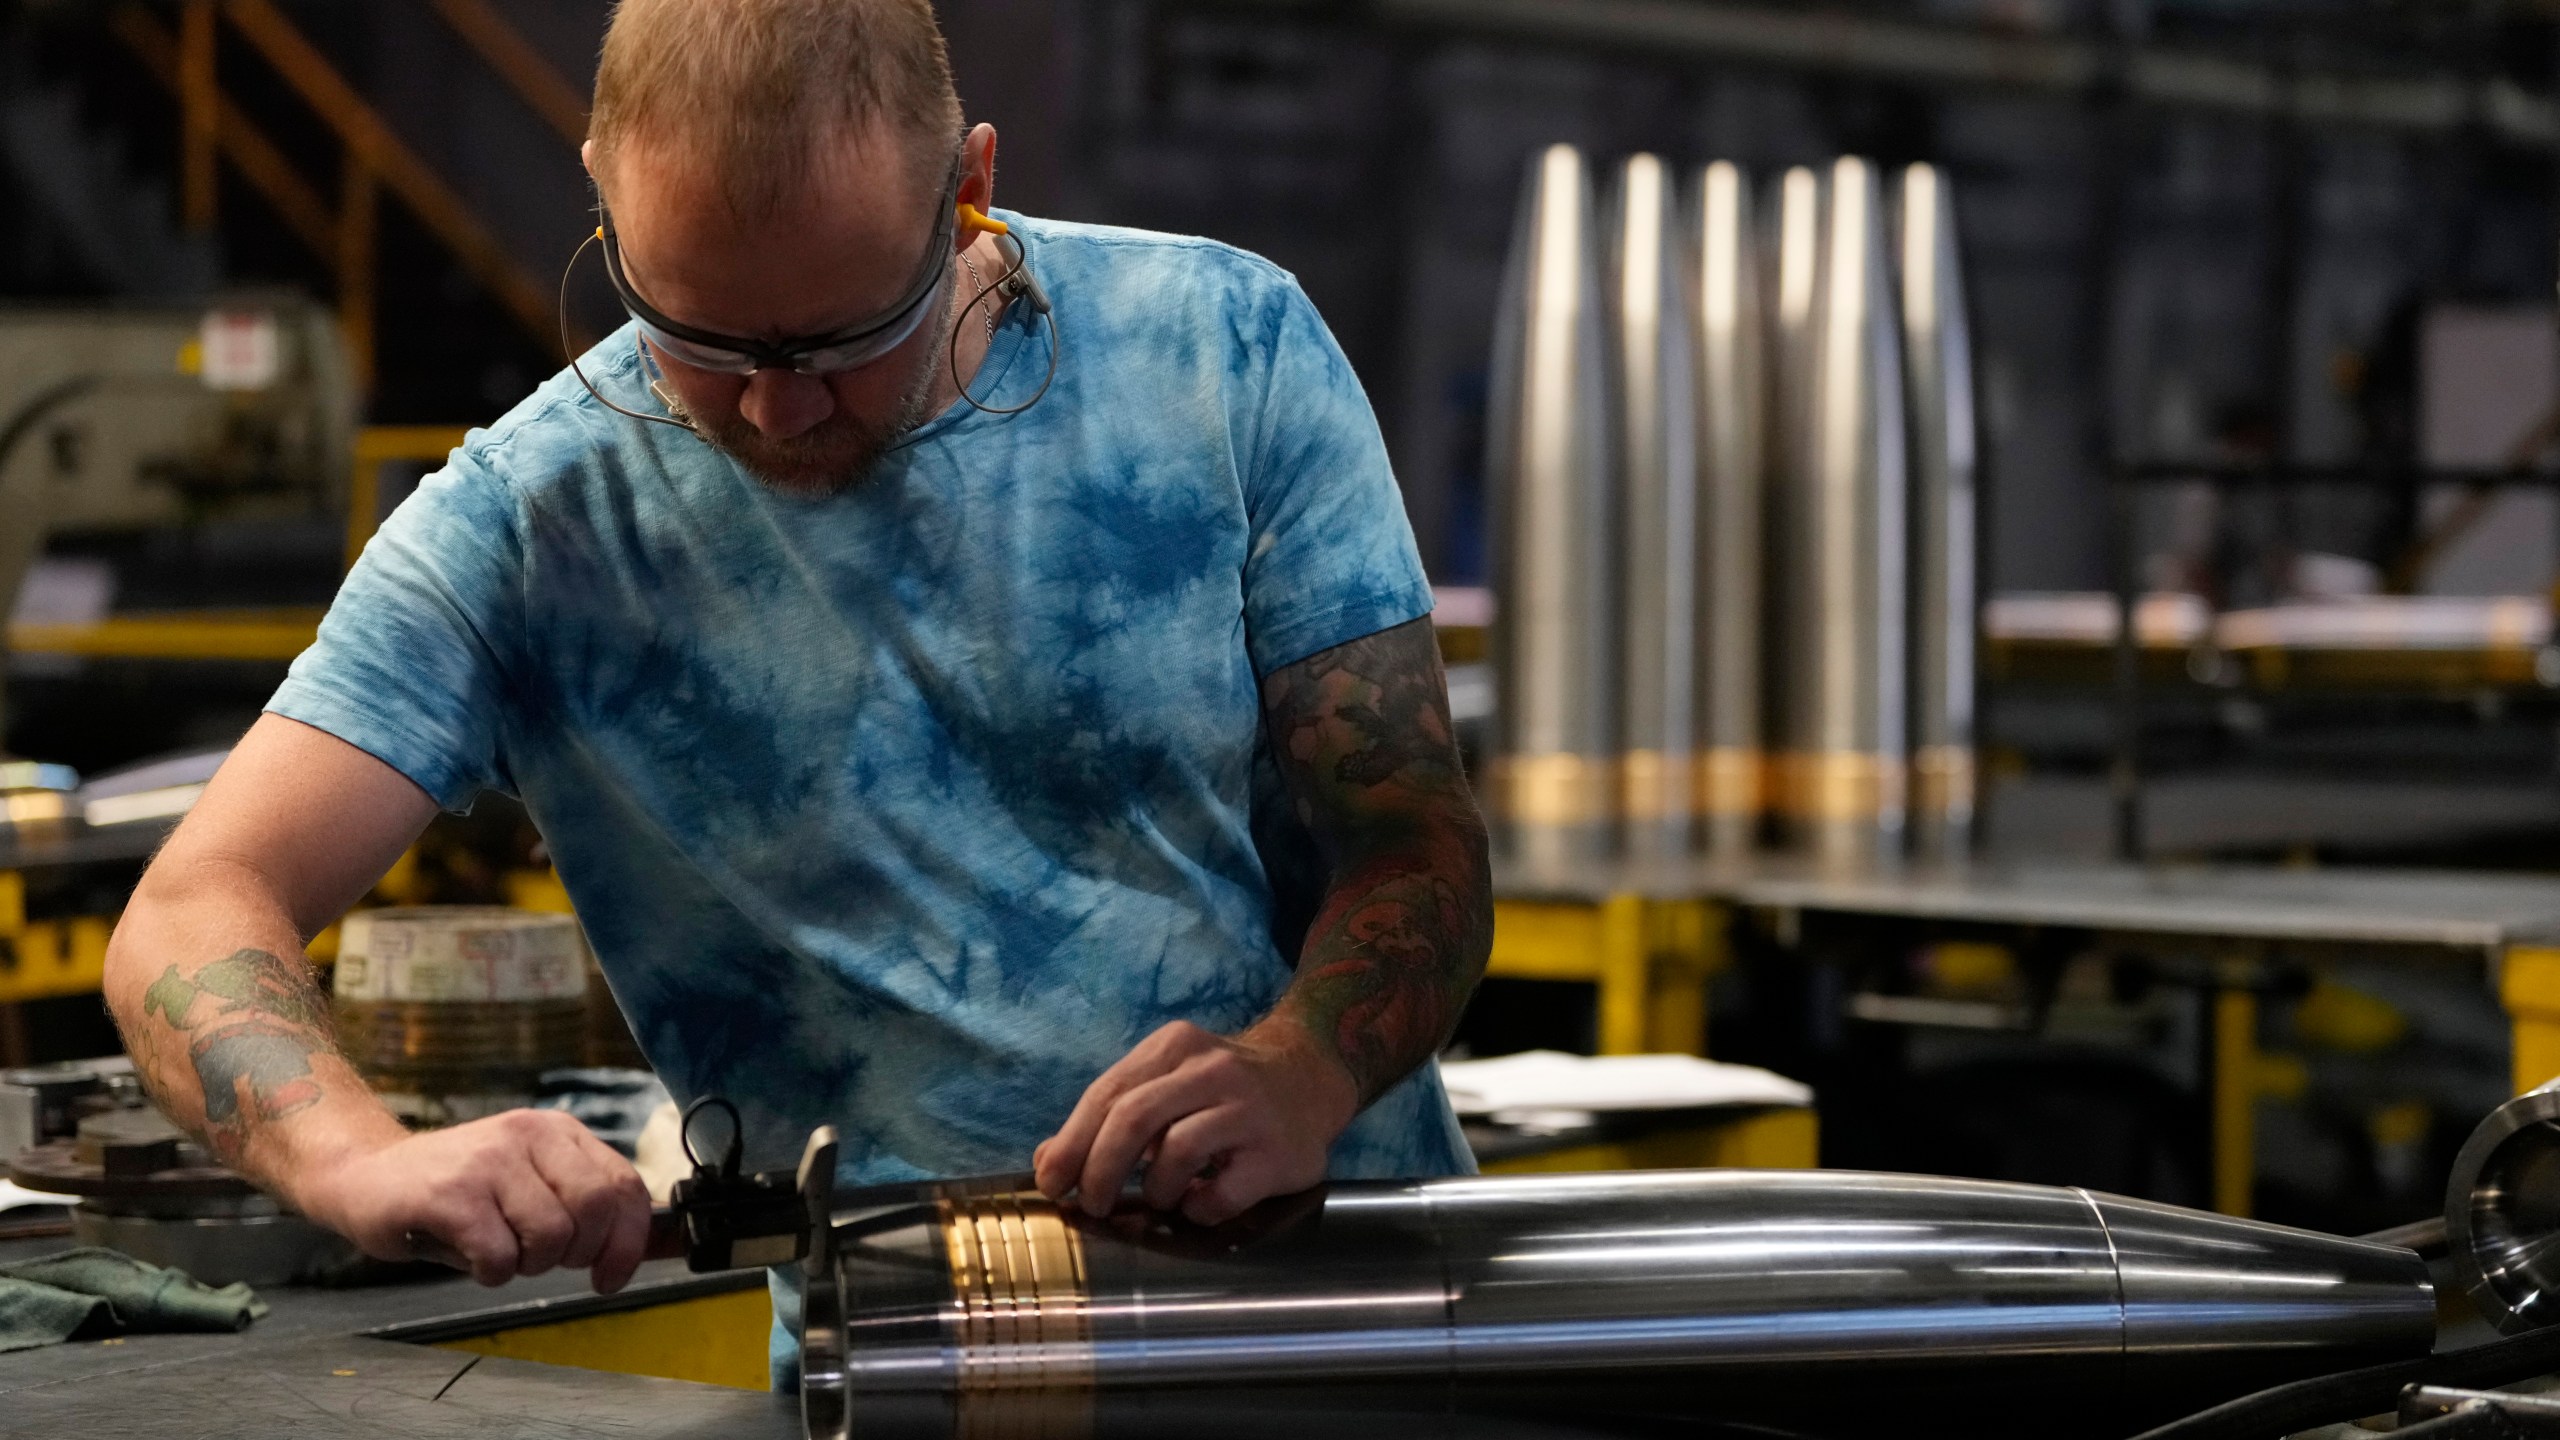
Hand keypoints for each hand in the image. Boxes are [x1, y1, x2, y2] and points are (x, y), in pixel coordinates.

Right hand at [292, 1109, 652, 1292]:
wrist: (365, 1176)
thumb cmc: (457, 1192)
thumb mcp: (528, 1184)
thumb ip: (583, 1206)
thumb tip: (654, 1247)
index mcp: (557, 1131)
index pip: (624, 1186)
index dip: (629, 1241)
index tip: (612, 1277)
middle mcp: (527, 1135)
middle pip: (594, 1211)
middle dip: (576, 1254)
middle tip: (538, 1259)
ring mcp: (488, 1161)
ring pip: (549, 1237)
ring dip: (527, 1264)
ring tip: (496, 1249)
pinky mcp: (450, 1194)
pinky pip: (498, 1256)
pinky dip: (489, 1273)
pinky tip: (467, 1254)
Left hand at [1033, 1016, 1358, 1225]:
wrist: (1311, 1080)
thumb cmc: (1222, 1090)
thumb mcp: (1165, 1083)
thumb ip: (1110, 1115)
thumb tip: (1047, 1161)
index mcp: (1175, 1046)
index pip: (1108, 1093)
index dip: (1072, 1143)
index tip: (1051, 1182)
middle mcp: (1213, 1069)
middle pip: (1133, 1118)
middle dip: (1100, 1170)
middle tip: (1093, 1205)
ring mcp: (1250, 1109)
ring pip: (1176, 1152)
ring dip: (1155, 1190)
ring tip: (1160, 1198)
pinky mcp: (1279, 1153)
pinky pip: (1222, 1194)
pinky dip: (1199, 1208)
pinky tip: (1200, 1203)